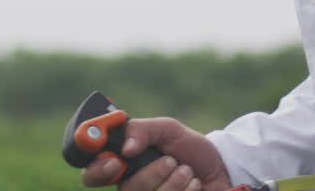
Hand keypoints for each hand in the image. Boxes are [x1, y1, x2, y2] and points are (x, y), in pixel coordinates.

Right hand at [80, 117, 233, 190]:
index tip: (116, 162)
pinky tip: (194, 186)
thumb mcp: (168, 129)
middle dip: (152, 174)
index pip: (92, 175)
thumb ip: (143, 129)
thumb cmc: (190, 150)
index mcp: (123, 166)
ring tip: (187, 172)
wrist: (221, 171)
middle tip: (171, 161)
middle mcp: (131, 188)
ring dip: (174, 183)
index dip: (98, 171)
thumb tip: (126, 148)